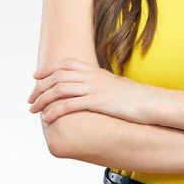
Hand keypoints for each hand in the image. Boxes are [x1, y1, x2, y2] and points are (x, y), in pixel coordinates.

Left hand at [28, 57, 160, 123]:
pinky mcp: (98, 101)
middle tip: (30, 99)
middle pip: (59, 76)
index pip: (67, 64)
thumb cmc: (138, 98)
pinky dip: (55, 111)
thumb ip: (103, 85)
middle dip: (40, 87)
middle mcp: (93, 77)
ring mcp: (96, 88)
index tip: (36, 76)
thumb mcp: (118, 86)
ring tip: (33, 110)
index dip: (49, 69)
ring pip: (60, 89)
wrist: (153, 102)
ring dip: (43, 99)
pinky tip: (47, 118)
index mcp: (97, 72)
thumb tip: (96, 92)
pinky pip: (70, 105)